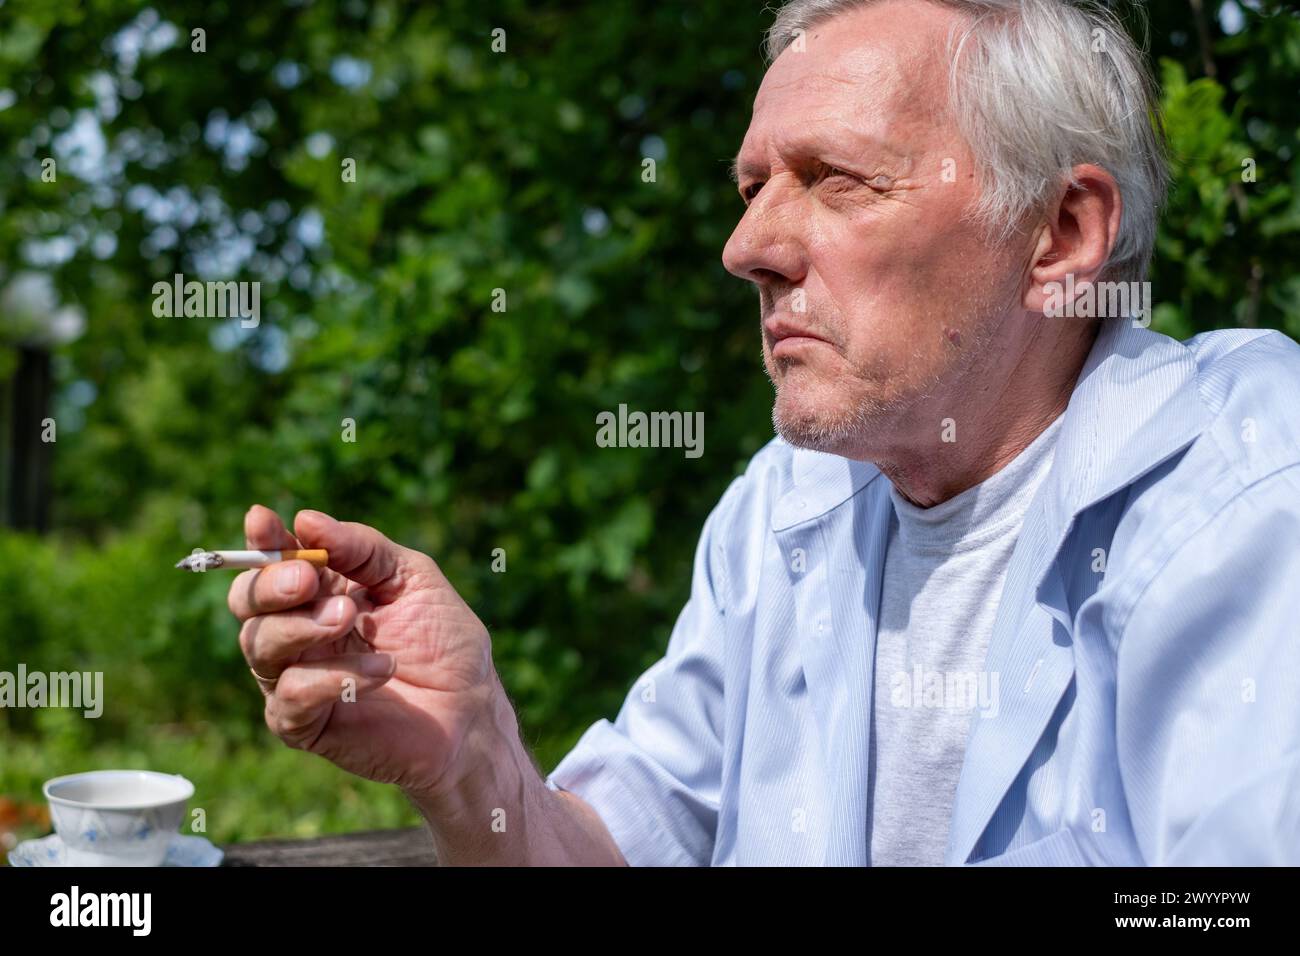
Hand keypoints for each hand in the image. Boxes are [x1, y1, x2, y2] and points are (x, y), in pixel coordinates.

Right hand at [227, 505, 503, 799]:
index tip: (263, 520)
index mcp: (320, 590)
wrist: (471, 710)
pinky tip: (382, 668)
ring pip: (259, 644)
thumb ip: (362, 548)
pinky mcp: (301, 723)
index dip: (263, 540)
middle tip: (308, 579)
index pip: (273, 560)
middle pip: (248, 601)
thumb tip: (305, 520)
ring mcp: (294, 677)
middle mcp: (296, 631)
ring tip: (352, 618)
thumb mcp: (412, 577)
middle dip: (271, 584)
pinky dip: (335, 676)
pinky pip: (291, 694)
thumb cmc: (444, 642)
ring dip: (304, 626)